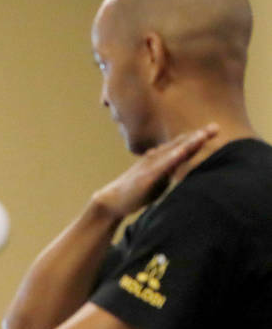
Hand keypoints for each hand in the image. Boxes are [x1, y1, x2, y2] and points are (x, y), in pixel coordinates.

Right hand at [93, 125, 218, 218]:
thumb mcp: (158, 180)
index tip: (215, 130)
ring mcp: (150, 166)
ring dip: (188, 143)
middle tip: (216, 127)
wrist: (112, 201)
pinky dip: (172, 158)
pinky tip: (182, 152)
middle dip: (198, 135)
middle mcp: (156, 157)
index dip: (198, 137)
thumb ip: (171, 171)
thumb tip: (186, 170)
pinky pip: (161, 166)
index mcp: (160, 158)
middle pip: (180, 144)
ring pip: (172, 151)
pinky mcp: (146, 177)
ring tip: (203, 136)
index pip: (182, 145)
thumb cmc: (136, 192)